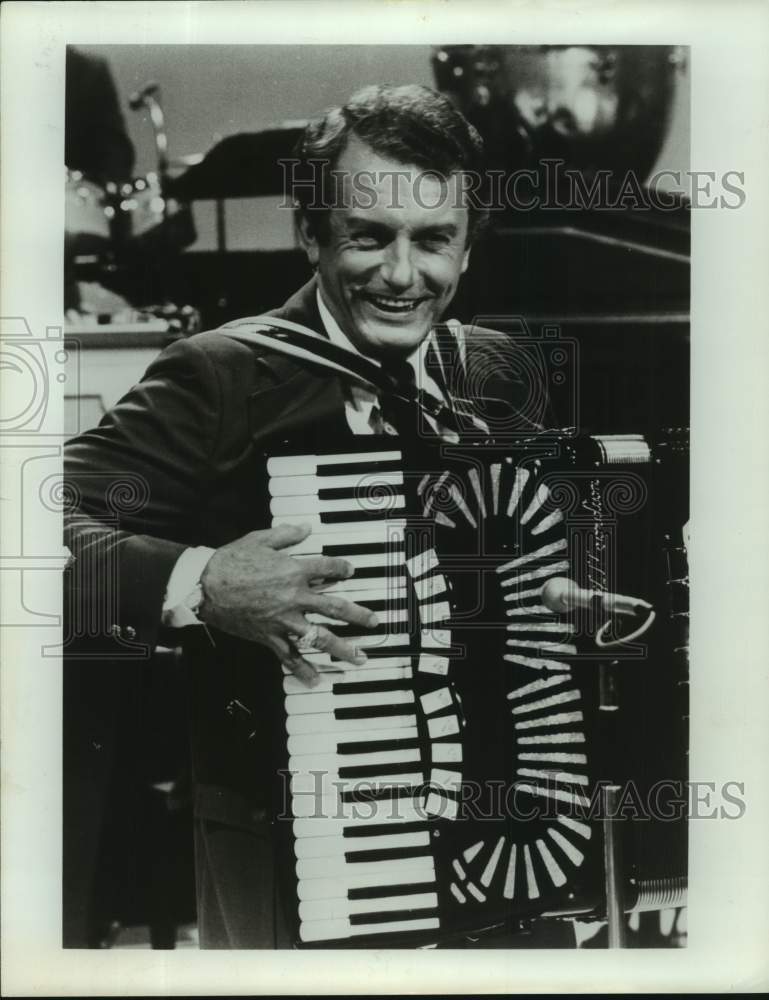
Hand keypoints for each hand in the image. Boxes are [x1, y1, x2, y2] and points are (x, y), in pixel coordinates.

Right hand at [198, 523, 377, 686]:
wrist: (204, 585)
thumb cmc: (230, 560)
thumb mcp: (260, 539)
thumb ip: (286, 535)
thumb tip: (305, 529)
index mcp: (295, 570)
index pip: (329, 568)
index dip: (343, 568)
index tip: (351, 570)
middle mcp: (295, 596)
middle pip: (336, 608)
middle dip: (358, 616)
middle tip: (374, 622)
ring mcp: (283, 619)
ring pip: (320, 637)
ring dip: (343, 648)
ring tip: (359, 658)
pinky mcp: (268, 636)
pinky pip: (289, 656)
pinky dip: (303, 669)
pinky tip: (316, 680)